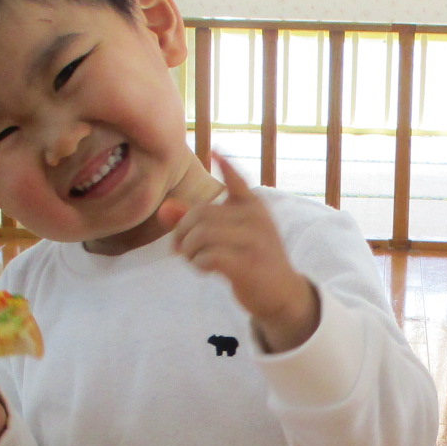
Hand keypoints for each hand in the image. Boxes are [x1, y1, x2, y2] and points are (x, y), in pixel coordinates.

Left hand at [158, 153, 319, 352]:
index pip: (237, 180)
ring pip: (202, 235)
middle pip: (201, 213)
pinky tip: (204, 269)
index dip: (226, 165)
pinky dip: (198, 263)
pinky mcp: (247, 264)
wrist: (282, 294)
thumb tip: (164, 209)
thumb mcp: (230, 236)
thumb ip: (196, 222)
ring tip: (193, 259)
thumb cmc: (252, 260)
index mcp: (254, 206)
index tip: (214, 150)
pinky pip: (209, 256)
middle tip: (180, 248)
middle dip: (182, 231)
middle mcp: (256, 218)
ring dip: (188, 250)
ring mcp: (254, 240)